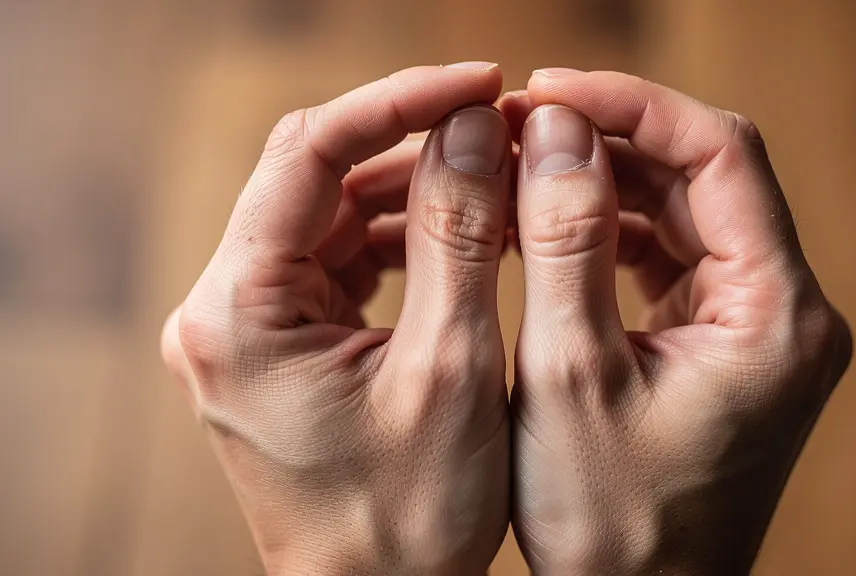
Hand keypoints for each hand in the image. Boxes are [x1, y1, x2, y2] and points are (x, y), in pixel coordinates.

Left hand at [160, 63, 513, 575]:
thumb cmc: (406, 520)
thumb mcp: (450, 372)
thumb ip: (459, 238)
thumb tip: (473, 129)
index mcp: (239, 315)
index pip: (307, 154)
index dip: (399, 103)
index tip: (481, 84)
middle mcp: (226, 311)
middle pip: (316, 178)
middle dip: (416, 146)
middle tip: (504, 130)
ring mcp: (253, 327)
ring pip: (335, 215)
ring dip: (418, 193)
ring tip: (501, 183)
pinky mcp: (285, 343)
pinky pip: (344, 261)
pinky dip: (408, 241)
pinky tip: (469, 238)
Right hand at [503, 69, 851, 574]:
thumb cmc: (609, 521)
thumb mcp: (571, 376)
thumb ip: (565, 243)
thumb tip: (559, 130)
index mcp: (776, 316)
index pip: (721, 156)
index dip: (634, 106)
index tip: (549, 90)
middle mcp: (787, 312)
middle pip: (704, 178)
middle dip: (610, 141)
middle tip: (521, 127)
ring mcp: (757, 328)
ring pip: (683, 213)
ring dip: (603, 183)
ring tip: (522, 171)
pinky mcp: (722, 343)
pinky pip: (669, 258)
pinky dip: (607, 232)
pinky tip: (546, 226)